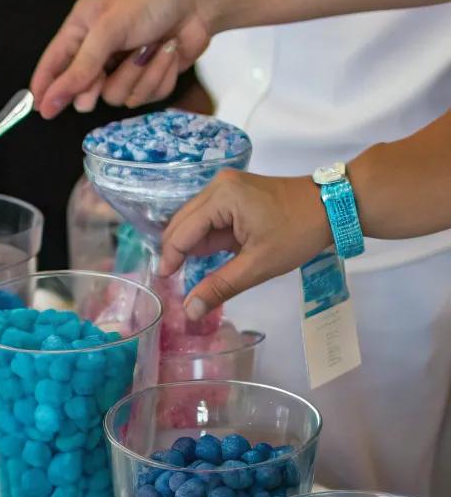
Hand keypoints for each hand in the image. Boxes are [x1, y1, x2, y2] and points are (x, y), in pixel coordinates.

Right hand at [30, 0, 216, 117]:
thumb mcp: (108, 31)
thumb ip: (79, 69)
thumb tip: (50, 100)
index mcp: (82, 27)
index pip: (54, 63)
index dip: (46, 88)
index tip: (41, 110)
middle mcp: (101, 48)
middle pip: (85, 89)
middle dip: (99, 84)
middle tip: (103, 77)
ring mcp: (126, 65)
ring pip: (118, 96)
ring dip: (139, 75)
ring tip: (152, 46)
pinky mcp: (151, 77)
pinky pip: (145, 96)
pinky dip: (159, 76)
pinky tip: (169, 51)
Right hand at [160, 169, 332, 317]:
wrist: (332, 206)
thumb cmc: (297, 233)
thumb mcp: (258, 265)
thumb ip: (220, 286)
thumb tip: (190, 311)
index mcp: (221, 196)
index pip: (181, 232)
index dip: (170, 260)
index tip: (164, 284)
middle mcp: (217, 185)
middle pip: (181, 223)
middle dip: (177, 252)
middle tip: (176, 283)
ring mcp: (225, 186)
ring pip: (193, 220)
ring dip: (192, 246)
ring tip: (192, 273)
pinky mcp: (234, 192)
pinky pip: (209, 217)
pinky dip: (206, 237)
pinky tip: (210, 257)